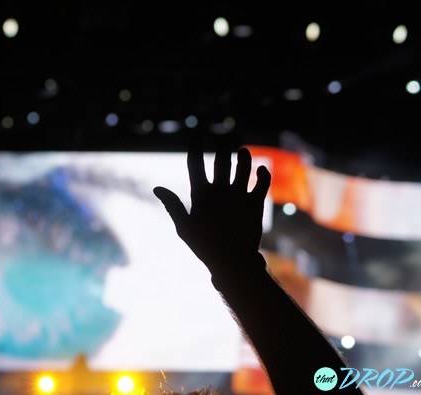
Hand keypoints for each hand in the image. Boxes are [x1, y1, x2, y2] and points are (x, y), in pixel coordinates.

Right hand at [153, 140, 270, 274]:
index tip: (196, 133)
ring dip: (243, 157)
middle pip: (221, 160)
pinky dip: (263, 173)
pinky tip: (261, 168)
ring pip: (243, 167)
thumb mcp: (183, 226)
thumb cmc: (204, 246)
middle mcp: (221, 190)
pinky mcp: (255, 203)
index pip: (195, 163)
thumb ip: (172, 205)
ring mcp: (240, 195)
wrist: (233, 261)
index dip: (195, 145)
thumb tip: (157, 188)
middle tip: (225, 138)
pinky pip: (262, 183)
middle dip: (223, 146)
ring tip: (242, 151)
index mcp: (201, 194)